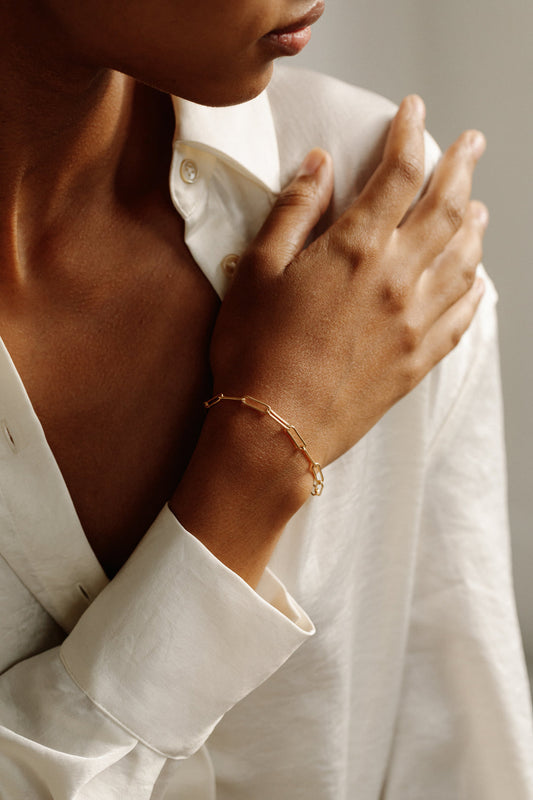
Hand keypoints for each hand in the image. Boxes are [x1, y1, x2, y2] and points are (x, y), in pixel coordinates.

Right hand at [209, 95, 487, 466]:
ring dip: (475, 224)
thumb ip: (293, 212)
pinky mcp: (418, 359)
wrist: (273, 431)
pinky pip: (463, 316)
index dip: (410, 134)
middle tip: (471, 144)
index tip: (413, 112)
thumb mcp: (257, 271)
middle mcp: (397, 279)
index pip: (398, 173)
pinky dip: (476, 289)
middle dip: (462, 167)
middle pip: (447, 208)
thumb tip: (319, 165)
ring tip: (478, 206)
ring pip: (465, 258)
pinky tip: (477, 278)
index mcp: (355, 249)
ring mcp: (415, 321)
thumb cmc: (254, 351)